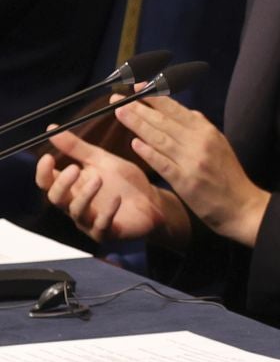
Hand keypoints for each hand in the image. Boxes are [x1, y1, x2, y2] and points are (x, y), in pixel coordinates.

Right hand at [36, 129, 187, 245]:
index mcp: (72, 187)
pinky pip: (101, 226)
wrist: (153, 201)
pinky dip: (107, 212)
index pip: (47, 182)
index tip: (48, 157)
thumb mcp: (101, 160)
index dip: (43, 172)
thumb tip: (51, 129)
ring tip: (99, 179)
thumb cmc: (125, 182)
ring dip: (85, 195)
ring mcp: (90, 221)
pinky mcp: (107, 232)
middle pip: (56, 198)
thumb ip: (77, 148)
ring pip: (76, 211)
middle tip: (75, 169)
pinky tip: (116, 199)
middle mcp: (76, 205)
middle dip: (63, 184)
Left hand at [114, 96, 268, 246]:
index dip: (154, 97)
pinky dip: (149, 153)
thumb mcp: (220, 144)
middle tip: (117, 99)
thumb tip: (187, 112)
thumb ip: (202, 127)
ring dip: (138, 124)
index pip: (176, 109)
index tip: (136, 88)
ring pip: (160, 138)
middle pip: (164, 121)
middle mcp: (199, 142)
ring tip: (120, 113)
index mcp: (207, 131)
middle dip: (139, 108)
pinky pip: (163, 163)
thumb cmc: (228, 175)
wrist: (240, 205)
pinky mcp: (185, 181)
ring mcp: (192, 161)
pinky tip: (135, 143)